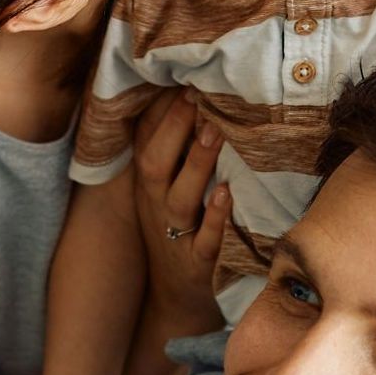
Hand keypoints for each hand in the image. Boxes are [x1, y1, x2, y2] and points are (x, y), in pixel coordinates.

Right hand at [130, 89, 230, 327]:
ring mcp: (174, 234)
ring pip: (179, 198)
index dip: (163, 109)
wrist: (176, 298)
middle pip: (155, 163)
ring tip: (215, 132)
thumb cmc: (179, 229)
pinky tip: (227, 194)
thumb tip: (194, 91)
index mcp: (149, 184)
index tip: (185, 76)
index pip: (148, 139)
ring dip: (196, 164)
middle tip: (198, 96)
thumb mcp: (167, 189)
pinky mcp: (197, 264)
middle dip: (175, 128)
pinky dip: (214, 219)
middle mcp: (156, 205)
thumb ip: (176, 147)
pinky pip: (204, 241)